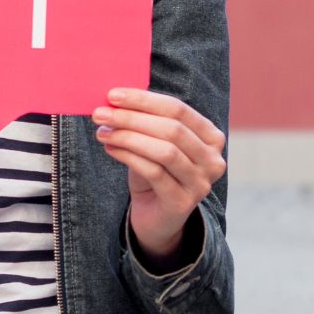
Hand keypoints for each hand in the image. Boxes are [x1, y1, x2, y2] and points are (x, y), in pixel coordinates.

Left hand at [93, 88, 226, 267]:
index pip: (179, 109)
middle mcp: (213, 160)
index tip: (113, 95)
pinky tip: (110, 148)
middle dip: (132, 117)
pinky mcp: (182, 202)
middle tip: (101, 113)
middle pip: (172, 129)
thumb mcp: (156, 143)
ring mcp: (201, 183)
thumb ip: (147, 121)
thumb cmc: (156, 173)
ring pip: (165, 151)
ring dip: (128, 137)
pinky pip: (154, 172)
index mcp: (212, 137)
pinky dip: (129, 157)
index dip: (145, 100)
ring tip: (102, 131)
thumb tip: (116, 98)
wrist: (157, 218)